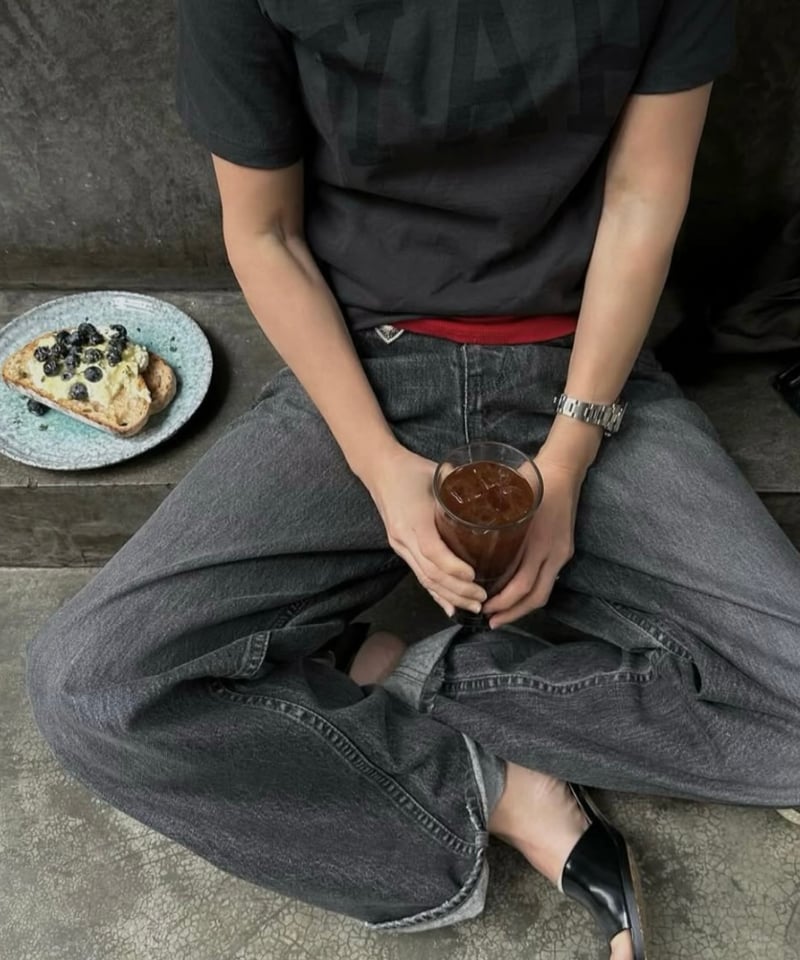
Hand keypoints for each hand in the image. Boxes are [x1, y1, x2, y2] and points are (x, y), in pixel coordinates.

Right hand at [361, 445, 486, 617]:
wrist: (380, 470)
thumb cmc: (412, 469)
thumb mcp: (438, 474)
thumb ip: (463, 487)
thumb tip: (493, 494)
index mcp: (414, 517)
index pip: (432, 549)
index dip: (452, 567)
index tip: (474, 576)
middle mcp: (404, 536)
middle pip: (429, 572)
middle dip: (457, 590)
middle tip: (482, 599)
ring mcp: (400, 545)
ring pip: (424, 579)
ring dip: (449, 596)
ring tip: (473, 606)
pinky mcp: (401, 548)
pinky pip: (419, 575)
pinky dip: (435, 593)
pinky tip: (449, 607)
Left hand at [482, 456, 584, 628]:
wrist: (563, 469)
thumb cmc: (530, 479)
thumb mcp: (506, 496)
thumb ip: (488, 515)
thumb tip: (458, 530)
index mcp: (539, 541)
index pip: (522, 584)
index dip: (504, 602)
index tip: (484, 608)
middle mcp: (554, 552)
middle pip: (535, 596)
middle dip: (512, 613)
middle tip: (490, 620)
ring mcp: (561, 553)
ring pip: (544, 591)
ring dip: (522, 607)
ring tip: (500, 614)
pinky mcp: (564, 551)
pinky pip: (548, 579)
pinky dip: (530, 592)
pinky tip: (514, 594)